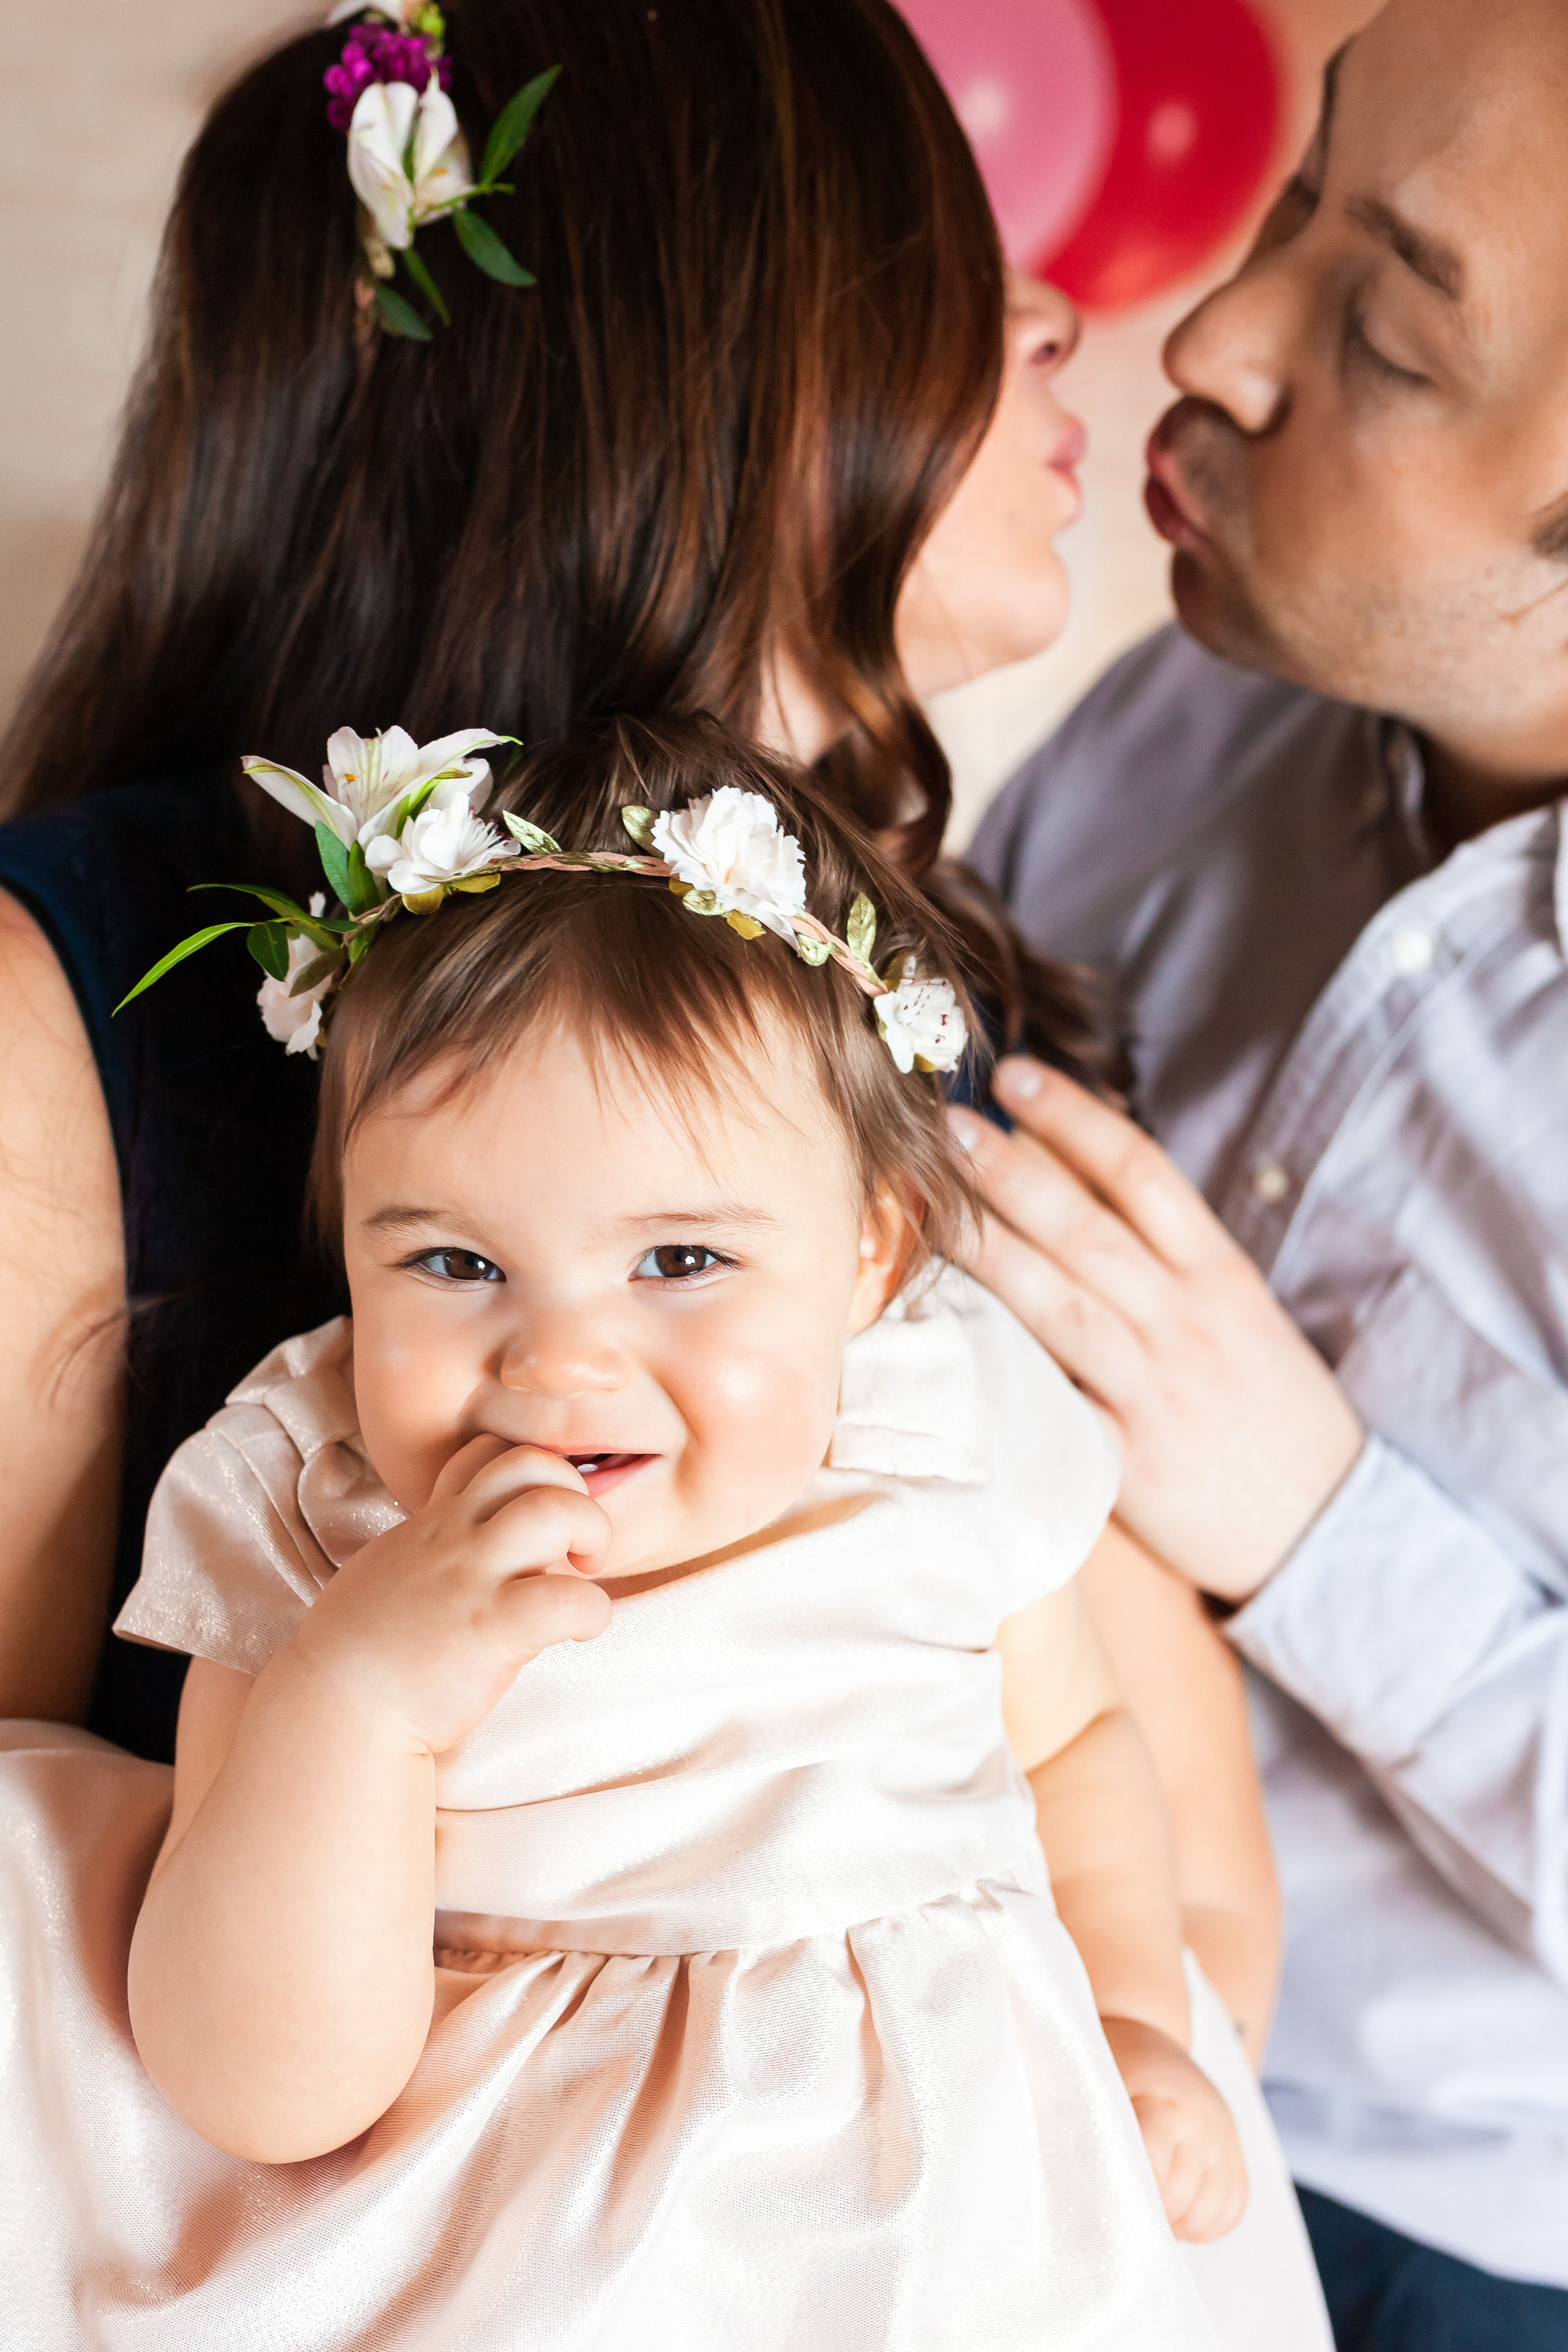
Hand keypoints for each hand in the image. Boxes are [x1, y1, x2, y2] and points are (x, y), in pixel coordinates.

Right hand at [285, 1436, 612, 1755]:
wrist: (336, 1712)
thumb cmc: (362, 1652)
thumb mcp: (389, 1572)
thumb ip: (432, 1548)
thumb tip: (471, 1546)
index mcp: (432, 1523)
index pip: (485, 1451)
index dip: (529, 1473)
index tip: (538, 1521)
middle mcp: (452, 1537)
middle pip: (530, 1461)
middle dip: (574, 1492)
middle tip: (577, 1546)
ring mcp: (471, 1578)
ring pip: (554, 1510)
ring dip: (591, 1532)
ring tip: (584, 1572)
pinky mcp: (491, 1627)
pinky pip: (567, 1599)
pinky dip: (592, 1610)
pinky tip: (580, 1630)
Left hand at [950, 1060, 1364, 1599]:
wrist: (1329, 1525)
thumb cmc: (1275, 1411)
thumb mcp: (1244, 1314)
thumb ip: (1174, 1253)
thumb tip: (1086, 1171)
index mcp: (1220, 1276)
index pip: (1142, 1173)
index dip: (1075, 1118)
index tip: (1018, 1076)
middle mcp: (1184, 1322)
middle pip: (1085, 1228)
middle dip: (1010, 1169)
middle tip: (947, 1121)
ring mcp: (1152, 1389)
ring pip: (1055, 1302)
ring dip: (987, 1244)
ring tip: (933, 1195)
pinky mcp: (1124, 1458)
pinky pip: (1050, 1399)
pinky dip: (999, 1363)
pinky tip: (943, 1327)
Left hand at [1100, 2015, 1247, 2243]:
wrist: (1149, 2043)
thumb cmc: (1111, 2068)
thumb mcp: (1092, 2088)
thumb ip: (1087, 2134)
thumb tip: (1080, 2188)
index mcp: (1164, 2101)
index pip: (1153, 2168)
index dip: (1129, 2194)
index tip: (1106, 2202)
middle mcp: (1203, 2120)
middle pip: (1179, 2196)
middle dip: (1148, 2214)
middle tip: (1122, 2212)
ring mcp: (1224, 2138)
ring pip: (1211, 2211)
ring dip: (1177, 2225)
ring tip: (1148, 2212)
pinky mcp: (1235, 2153)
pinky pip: (1232, 2208)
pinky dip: (1206, 2224)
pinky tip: (1176, 2213)